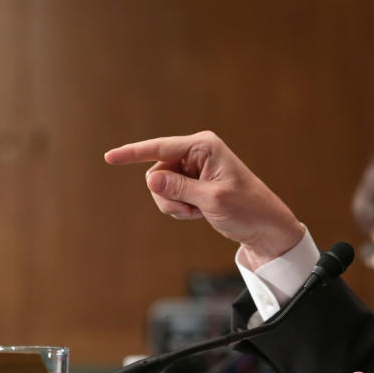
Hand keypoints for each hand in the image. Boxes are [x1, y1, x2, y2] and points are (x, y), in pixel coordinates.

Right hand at [104, 130, 303, 267]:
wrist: (265, 226)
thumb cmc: (247, 209)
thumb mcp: (212, 200)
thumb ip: (179, 188)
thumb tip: (150, 177)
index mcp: (204, 146)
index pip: (161, 148)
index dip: (133, 153)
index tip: (109, 157)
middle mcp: (197, 151)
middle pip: (157, 171)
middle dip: (168, 195)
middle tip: (191, 210)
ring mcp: (194, 167)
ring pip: (160, 187)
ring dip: (174, 205)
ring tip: (198, 212)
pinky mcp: (192, 183)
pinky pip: (169, 195)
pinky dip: (180, 208)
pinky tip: (200, 213)